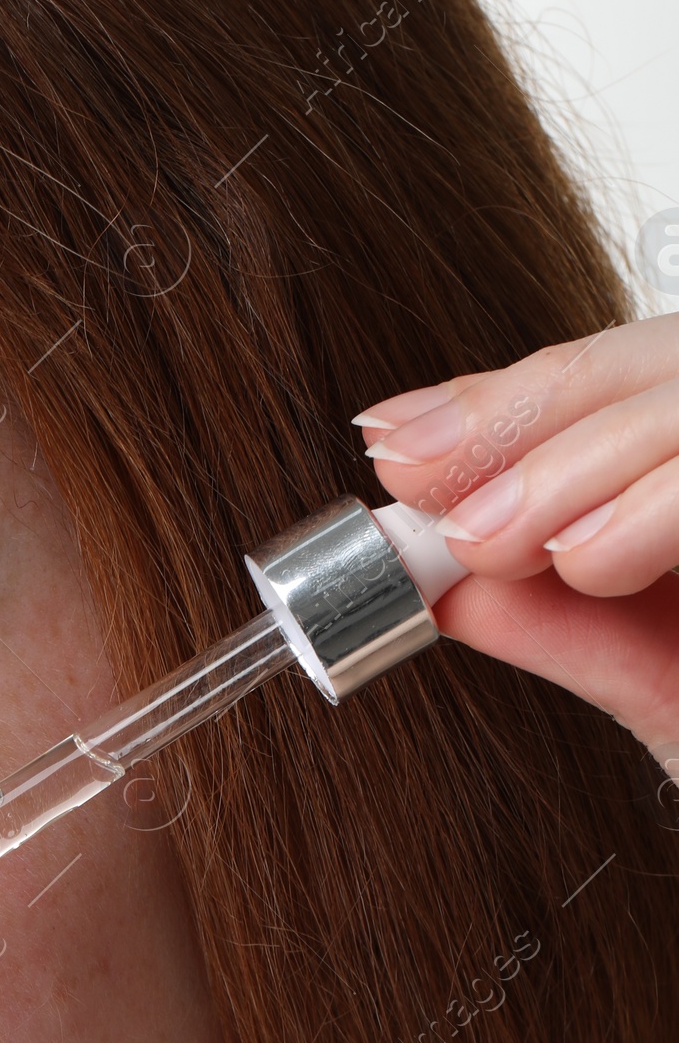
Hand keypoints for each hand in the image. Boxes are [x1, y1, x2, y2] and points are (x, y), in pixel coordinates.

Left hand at [356, 312, 678, 761]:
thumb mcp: (656, 682)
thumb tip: (435, 577)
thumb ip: (557, 621)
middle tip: (418, 486)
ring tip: (487, 542)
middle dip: (520, 418)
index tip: (393, 446)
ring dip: (570, 461)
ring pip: (678, 394)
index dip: (500, 406)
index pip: (610, 387)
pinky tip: (587, 559)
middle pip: (650, 360)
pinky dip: (651, 505)